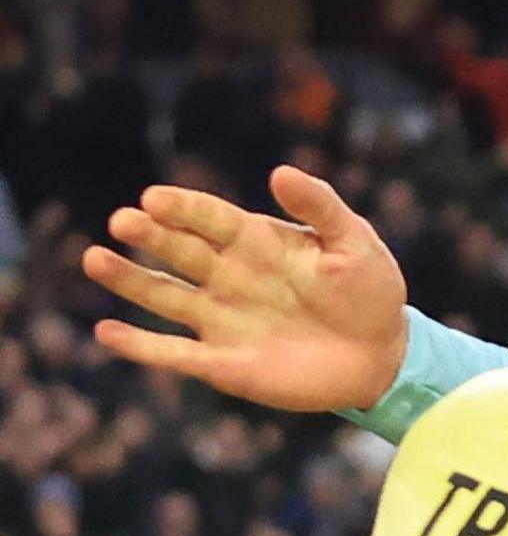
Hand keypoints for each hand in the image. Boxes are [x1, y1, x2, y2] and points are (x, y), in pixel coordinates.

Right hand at [82, 165, 409, 412]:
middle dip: (150, 236)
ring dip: (130, 280)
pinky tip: (105, 332)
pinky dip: (140, 346)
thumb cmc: (370, 291)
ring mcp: (223, 320)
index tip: (154, 198)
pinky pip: (174, 354)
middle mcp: (230, 277)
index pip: (210, 218)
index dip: (183, 208)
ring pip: (165, 297)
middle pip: (180, 252)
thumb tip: (280, 172)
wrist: (384, 355)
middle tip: (121, 222)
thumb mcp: (354, 242)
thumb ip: (320, 207)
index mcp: (258, 243)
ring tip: (94, 260)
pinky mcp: (224, 363)